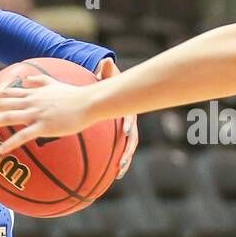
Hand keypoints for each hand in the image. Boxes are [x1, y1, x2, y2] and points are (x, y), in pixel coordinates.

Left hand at [0, 57, 136, 177]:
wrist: (90, 101)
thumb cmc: (75, 95)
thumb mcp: (55, 84)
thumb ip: (40, 81)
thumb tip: (29, 78)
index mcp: (31, 93)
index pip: (5, 93)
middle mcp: (30, 102)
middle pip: (0, 103)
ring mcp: (36, 114)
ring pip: (6, 117)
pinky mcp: (44, 126)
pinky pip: (24, 136)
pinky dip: (11, 143)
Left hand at [95, 57, 137, 178]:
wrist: (106, 91)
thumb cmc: (104, 84)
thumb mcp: (105, 77)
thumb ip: (105, 71)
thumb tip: (106, 62)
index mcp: (125, 109)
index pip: (129, 118)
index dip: (128, 124)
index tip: (125, 132)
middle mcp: (127, 122)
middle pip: (131, 139)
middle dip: (127, 151)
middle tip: (121, 162)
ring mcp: (124, 131)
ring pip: (126, 148)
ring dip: (123, 160)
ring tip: (118, 173)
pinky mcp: (118, 138)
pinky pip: (117, 151)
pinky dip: (114, 161)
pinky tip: (110, 175)